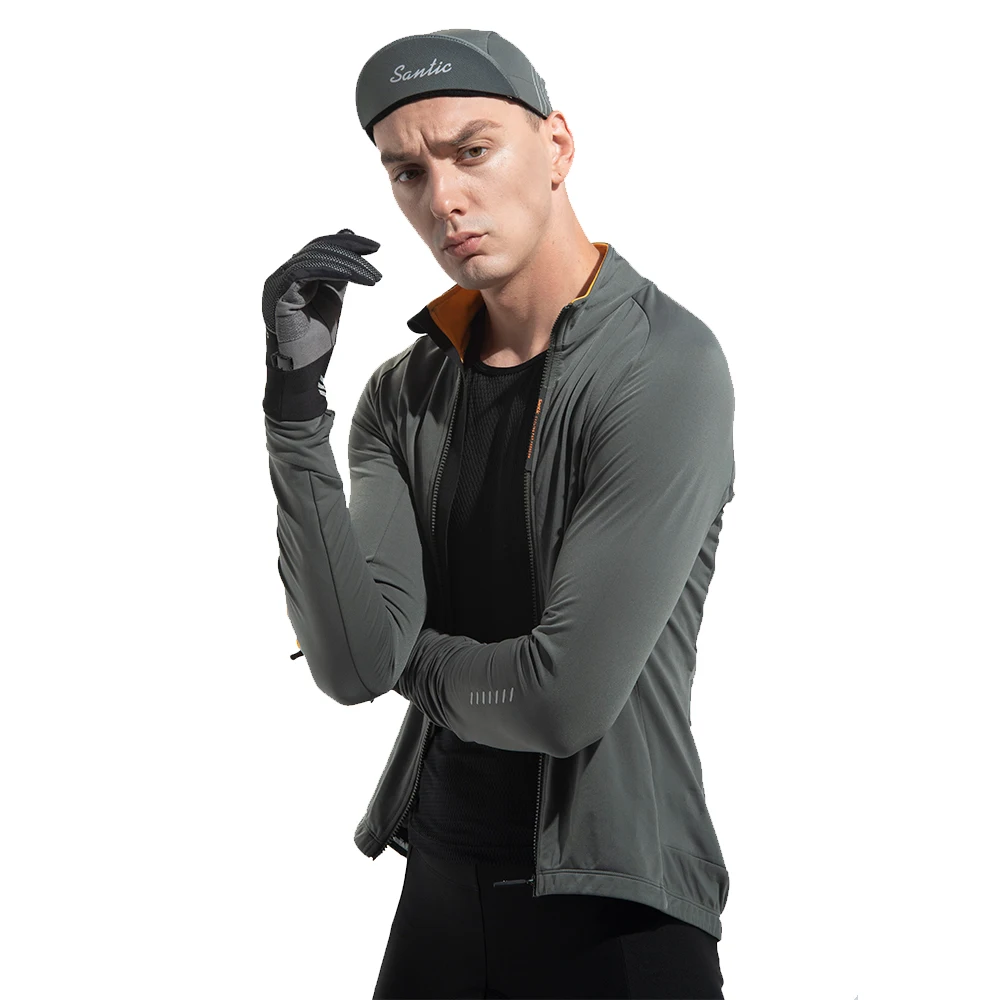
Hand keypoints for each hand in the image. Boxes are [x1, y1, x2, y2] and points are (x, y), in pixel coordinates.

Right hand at [262, 229, 381, 420]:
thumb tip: (347, 242)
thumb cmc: (315, 343)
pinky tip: (356, 276)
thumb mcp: (332, 300)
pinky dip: (332, 270)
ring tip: (372, 274)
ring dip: (347, 262)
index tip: (373, 246)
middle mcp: (282, 277)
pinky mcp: (279, 297)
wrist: (303, 374)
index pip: (319, 248)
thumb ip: (338, 274)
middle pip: (316, 248)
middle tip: (375, 249)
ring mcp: (278, 285)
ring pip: (313, 257)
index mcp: (293, 276)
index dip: (346, 243)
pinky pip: (305, 272)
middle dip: (349, 246)